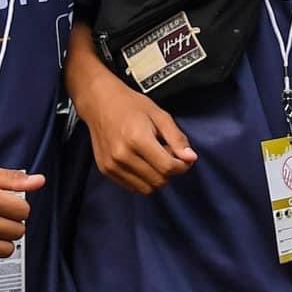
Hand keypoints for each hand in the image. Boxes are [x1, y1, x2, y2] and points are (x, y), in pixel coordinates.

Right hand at [76, 77, 197, 193]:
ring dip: (156, 177)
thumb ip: (177, 138)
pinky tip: (142, 162)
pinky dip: (142, 179)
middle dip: (169, 171)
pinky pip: (132, 187)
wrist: (100, 103)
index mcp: (137, 139)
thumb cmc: (131, 106)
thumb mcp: (160, 116)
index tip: (184, 158)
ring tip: (153, 158)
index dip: (182, 166)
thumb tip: (191, 158)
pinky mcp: (105, 171)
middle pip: (158, 181)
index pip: (167, 167)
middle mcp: (122, 155)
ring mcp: (112, 165)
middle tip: (167, 154)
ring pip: (146, 188)